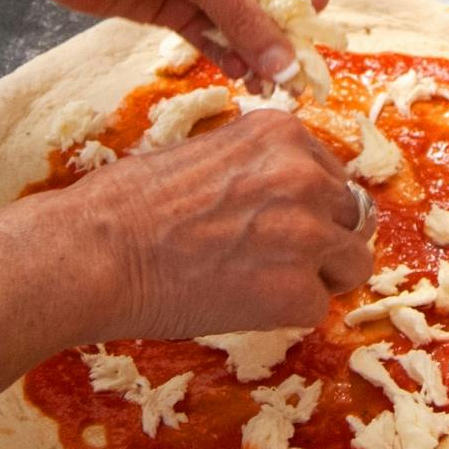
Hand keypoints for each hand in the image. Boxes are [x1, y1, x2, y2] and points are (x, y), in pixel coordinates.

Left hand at [13, 0, 332, 86]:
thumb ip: (244, 20)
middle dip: (285, 32)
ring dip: (257, 51)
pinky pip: (214, 36)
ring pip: (245, 21)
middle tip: (291, 71)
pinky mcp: (176, 6)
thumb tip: (286, 64)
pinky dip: (227, 56)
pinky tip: (237, 76)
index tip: (305, 23)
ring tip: (265, 84)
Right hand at [70, 110, 374, 337]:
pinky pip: (318, 308)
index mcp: (283, 134)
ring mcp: (308, 234)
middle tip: (271, 259)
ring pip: (354, 264)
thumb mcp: (207, 153)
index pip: (331, 175)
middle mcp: (306, 175)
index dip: (309, 206)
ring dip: (317, 278)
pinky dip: (285, 314)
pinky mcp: (297, 292)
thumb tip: (293, 197)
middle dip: (322, 240)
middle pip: (352, 217)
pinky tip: (240, 304)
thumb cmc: (130, 204)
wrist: (95, 252)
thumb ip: (260, 167)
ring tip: (261, 283)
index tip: (274, 223)